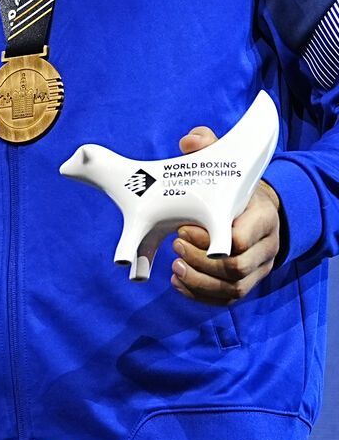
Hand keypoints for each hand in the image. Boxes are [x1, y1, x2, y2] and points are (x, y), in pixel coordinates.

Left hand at [169, 124, 281, 303]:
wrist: (257, 210)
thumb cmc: (235, 188)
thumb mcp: (227, 166)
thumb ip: (208, 150)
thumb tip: (190, 141)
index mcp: (261, 218)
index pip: (244, 237)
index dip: (212, 239)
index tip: (183, 228)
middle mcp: (265, 247)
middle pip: (238, 267)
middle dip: (202, 260)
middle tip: (175, 244)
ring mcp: (257, 268)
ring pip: (234, 288)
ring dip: (200, 281)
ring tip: (174, 266)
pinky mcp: (246, 282)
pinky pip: (227, 298)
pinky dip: (201, 295)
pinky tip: (178, 282)